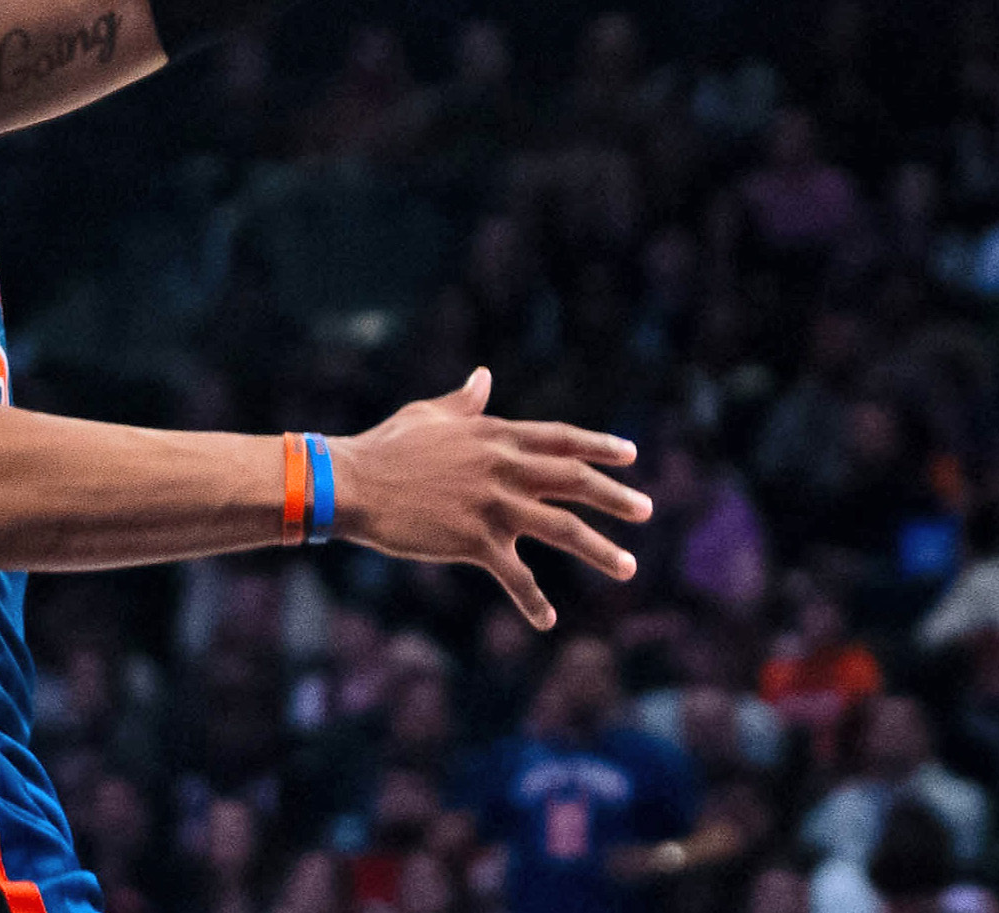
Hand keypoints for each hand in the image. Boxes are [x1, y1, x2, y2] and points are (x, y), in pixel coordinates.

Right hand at [330, 368, 647, 628]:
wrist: (353, 482)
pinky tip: (548, 620)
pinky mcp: (474, 540)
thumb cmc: (387, 445)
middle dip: (615, 496)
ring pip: (561, 527)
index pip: (560, 438)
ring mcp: (493, 504)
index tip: (630, 454)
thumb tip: (484, 377)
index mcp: (496, 434)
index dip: (598, 446)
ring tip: (627, 567)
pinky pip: (515, 575)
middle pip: (574, 480)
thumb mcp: (430, 415)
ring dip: (599, 549)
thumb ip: (465, 401)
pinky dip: (534, 599)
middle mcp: (503, 466)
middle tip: (646, 510)